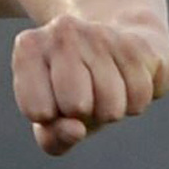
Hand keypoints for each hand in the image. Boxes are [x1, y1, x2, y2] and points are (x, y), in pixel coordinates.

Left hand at [11, 14, 168, 155]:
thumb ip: (53, 136)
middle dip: (84, 113)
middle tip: (84, 95)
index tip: (55, 99)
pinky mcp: (135, 42)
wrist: (116, 49)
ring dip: (111, 110)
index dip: (51, 117)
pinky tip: (126, 80)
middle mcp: (62, 32)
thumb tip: (76, 130)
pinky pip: (139, 97)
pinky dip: (135, 101)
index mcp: (29, 48)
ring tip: (105, 87)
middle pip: (76, 106)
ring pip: (111, 107)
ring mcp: (100, 33)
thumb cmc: (74, 91)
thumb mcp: (52, 120)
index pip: (38, 111)